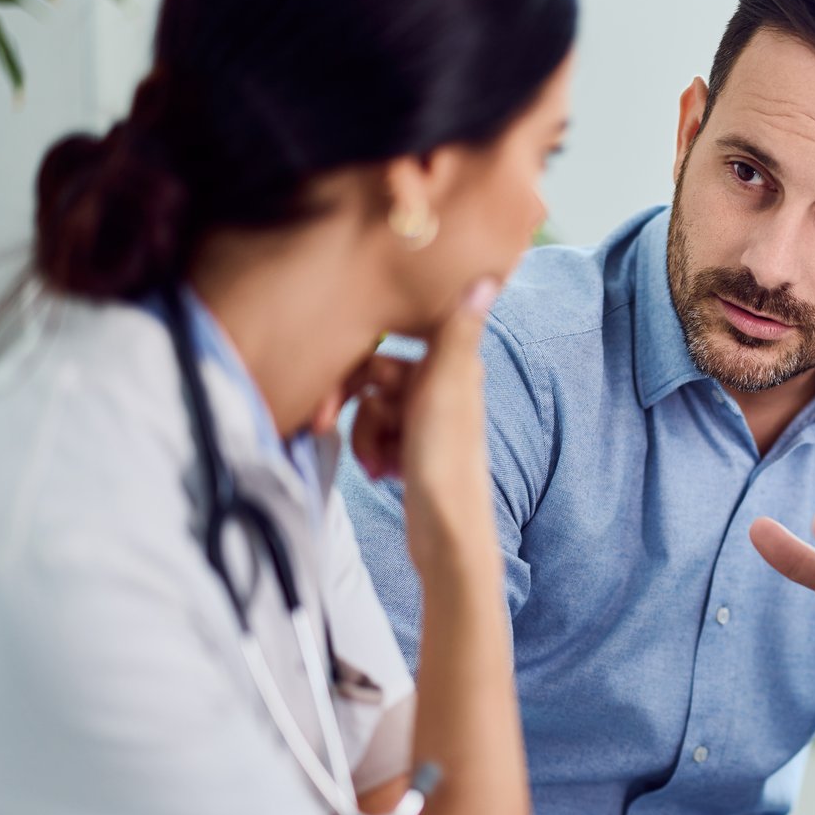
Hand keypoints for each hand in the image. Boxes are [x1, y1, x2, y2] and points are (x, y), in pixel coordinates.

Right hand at [350, 278, 499, 572]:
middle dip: (358, 410)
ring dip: (366, 437)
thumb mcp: (445, 392)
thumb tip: (486, 276)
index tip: (332, 392)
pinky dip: (375, 454)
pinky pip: (381, 438)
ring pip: (374, 411)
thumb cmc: (446, 467)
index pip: (388, 348)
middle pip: (375, 382)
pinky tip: (383, 475)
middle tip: (328, 428)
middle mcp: (443, 390)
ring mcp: (429, 423)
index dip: (357, 370)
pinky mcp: (417, 451)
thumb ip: (458, 334)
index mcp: (452, 368)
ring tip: (378, 465)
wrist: (448, 538)